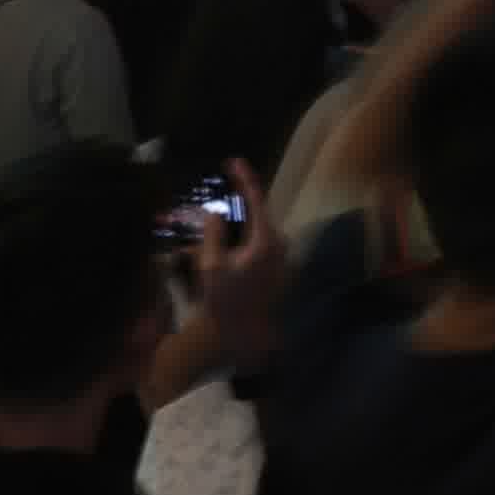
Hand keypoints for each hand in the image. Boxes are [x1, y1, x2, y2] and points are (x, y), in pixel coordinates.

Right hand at [190, 158, 289, 352]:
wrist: (240, 333)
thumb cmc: (223, 301)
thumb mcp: (211, 265)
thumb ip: (213, 233)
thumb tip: (215, 211)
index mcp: (266, 241)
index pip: (257, 200)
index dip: (245, 178)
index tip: (234, 161)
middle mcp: (280, 245)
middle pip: (258, 213)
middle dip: (238, 202)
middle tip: (218, 194)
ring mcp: (282, 256)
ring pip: (258, 228)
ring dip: (239, 223)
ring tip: (216, 221)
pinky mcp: (279, 266)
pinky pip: (260, 243)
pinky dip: (244, 237)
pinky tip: (226, 242)